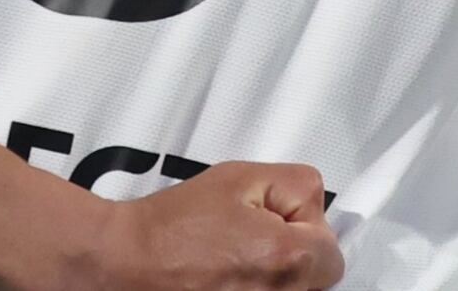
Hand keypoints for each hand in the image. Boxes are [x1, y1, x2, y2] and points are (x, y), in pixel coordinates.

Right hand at [82, 161, 342, 290]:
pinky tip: (224, 280)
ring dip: (273, 278)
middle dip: (294, 257)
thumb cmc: (171, 227)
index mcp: (285, 258)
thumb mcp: (240, 177)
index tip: (277, 225)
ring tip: (232, 263)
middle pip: (316, 280)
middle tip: (250, 242)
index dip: (306, 231)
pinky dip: (252, 289)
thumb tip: (316, 208)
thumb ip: (296, 186)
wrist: (124, 263)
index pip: (332, 253)